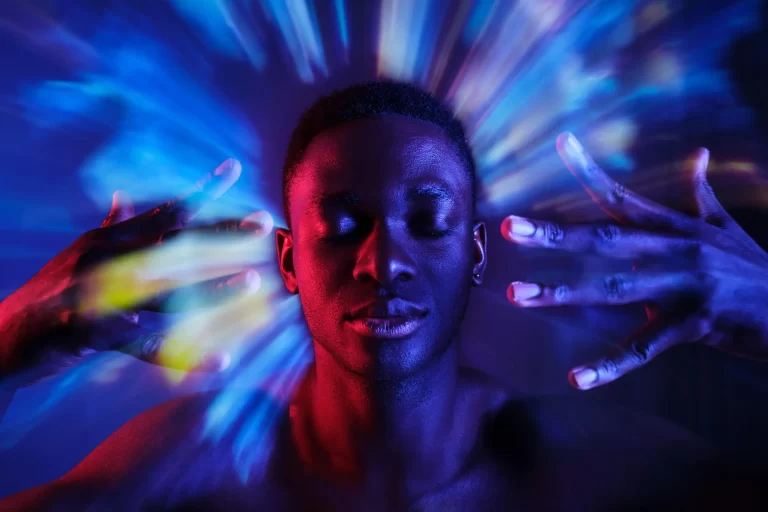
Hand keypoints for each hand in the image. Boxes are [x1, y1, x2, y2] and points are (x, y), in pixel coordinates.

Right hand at [0, 159, 272, 387]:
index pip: (162, 211)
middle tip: (264, 224)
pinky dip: (185, 356)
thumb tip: (124, 195)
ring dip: (210, 289)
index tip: (234, 169)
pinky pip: (146, 347)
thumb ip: (111, 227)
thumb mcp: (79, 254)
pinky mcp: (87, 334)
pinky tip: (222, 360)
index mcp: (107, 239)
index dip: (199, 190)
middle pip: (171, 243)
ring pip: (164, 291)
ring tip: (252, 284)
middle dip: (219, 233)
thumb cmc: (50, 294)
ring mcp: (94, 296)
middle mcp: (103, 259)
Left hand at [501, 133, 767, 389]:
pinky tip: (577, 378)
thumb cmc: (752, 267)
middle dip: (554, 236)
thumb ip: (701, 193)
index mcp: (675, 227)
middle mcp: (675, 250)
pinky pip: (644, 349)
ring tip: (516, 295)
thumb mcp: (725, 227)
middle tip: (508, 229)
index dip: (590, 169)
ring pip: (612, 291)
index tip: (561, 142)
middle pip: (604, 240)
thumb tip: (698, 153)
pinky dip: (610, 365)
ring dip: (561, 294)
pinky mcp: (695, 326)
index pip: (623, 195)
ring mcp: (684, 288)